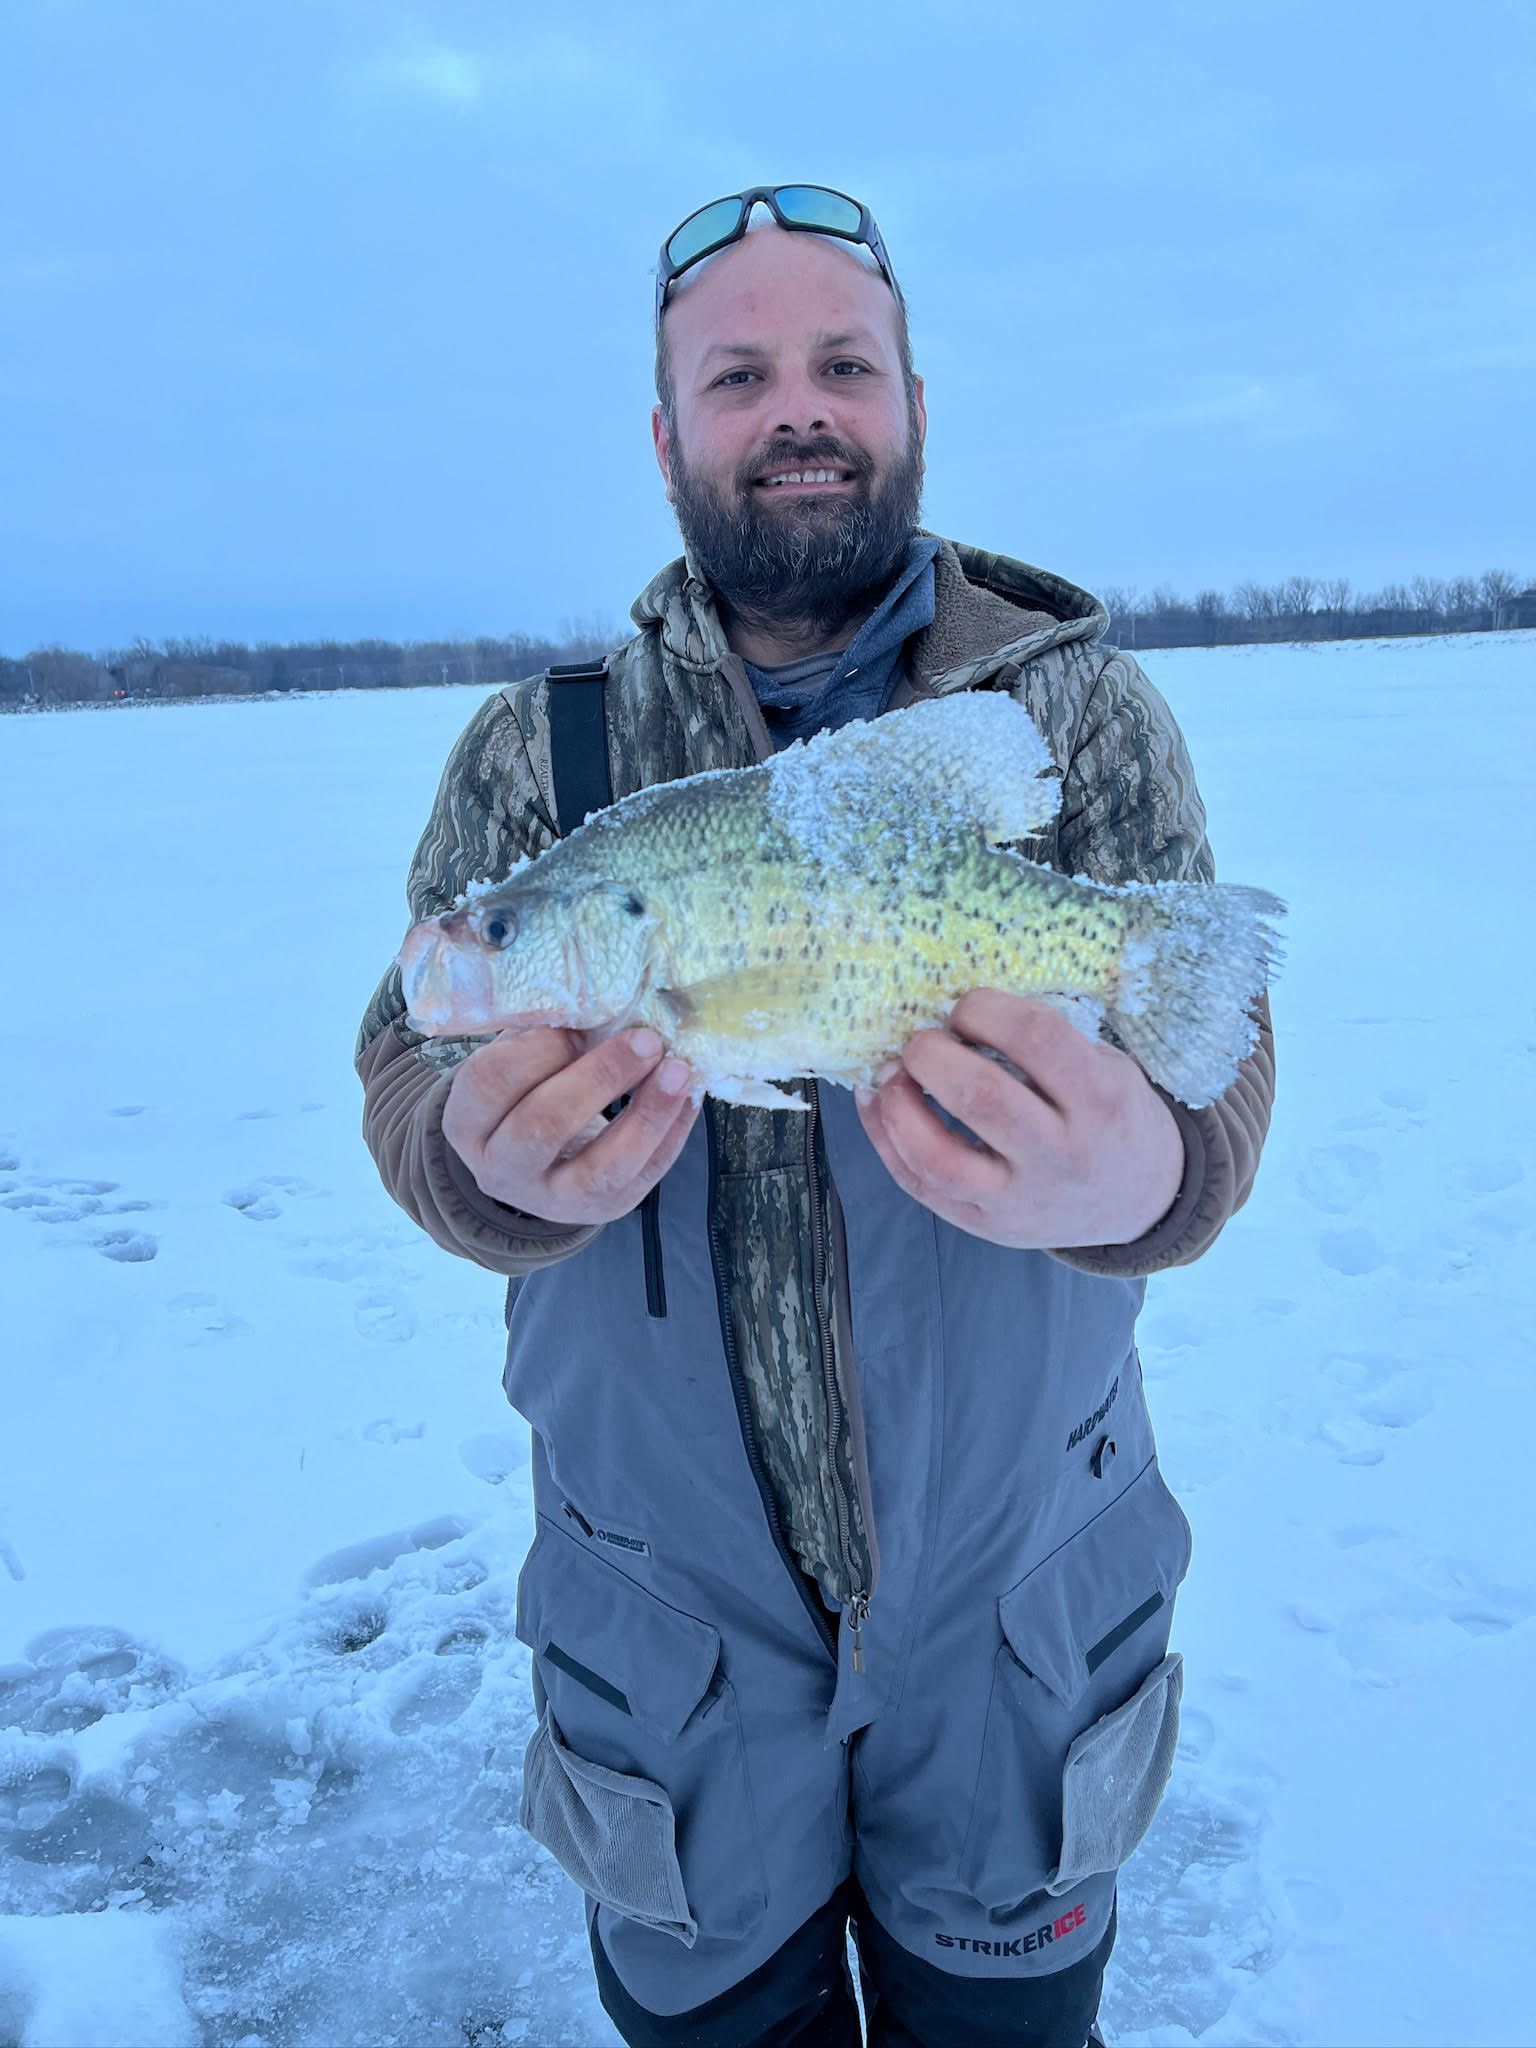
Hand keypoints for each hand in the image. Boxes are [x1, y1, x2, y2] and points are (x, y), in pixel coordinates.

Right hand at [442, 1025, 698, 1226]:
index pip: (490, 1083)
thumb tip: (603, 993)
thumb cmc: (525, 1091)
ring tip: (679, 1070)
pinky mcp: (603, 1210)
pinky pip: (643, 1177)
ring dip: (646, 1114)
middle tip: (644, 1039)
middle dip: (599, 1078)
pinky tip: (689, 1096)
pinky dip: (672, 1134)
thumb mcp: (515, 1061)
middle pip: (543, 1126)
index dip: (536, 1050)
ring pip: (600, 1168)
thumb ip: (541, 1032)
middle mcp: (501, 1169)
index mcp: (467, 1123)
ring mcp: (552, 1199)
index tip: (576, 1025)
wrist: (533, 1164)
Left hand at [854, 990, 1185, 1250]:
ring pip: (939, 1158)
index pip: (1038, 1039)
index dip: (988, 1009)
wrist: (1136, 1200)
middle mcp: (1060, 1154)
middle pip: (981, 1097)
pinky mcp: (986, 1225)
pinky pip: (920, 1185)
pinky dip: (885, 1139)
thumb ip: (1048, 1043)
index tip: (967, 1006)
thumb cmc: (1111, 1116)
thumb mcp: (1107, 1067)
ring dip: (899, 1105)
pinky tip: (876, 1104)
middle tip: (922, 1039)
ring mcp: (1019, 1199)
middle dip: (934, 1054)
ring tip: (890, 1072)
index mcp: (1098, 1101)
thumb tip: (956, 1009)